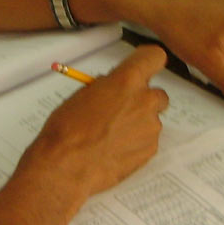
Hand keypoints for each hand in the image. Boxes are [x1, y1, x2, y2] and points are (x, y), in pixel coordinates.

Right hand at [20, 46, 170, 196]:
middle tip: (122, 110)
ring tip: (111, 135)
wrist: (66, 167)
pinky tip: (114, 149)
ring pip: (151, 119)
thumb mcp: (83, 94)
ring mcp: (150, 127)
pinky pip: (148, 140)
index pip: (155, 57)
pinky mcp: (150, 150)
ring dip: (138, 123)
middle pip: (158, 93)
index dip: (148, 63)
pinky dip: (136, 143)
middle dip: (143, 100)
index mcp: (126, 81)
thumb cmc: (67, 130)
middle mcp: (144, 101)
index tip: (142, 69)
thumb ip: (107, 86)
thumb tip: (114, 86)